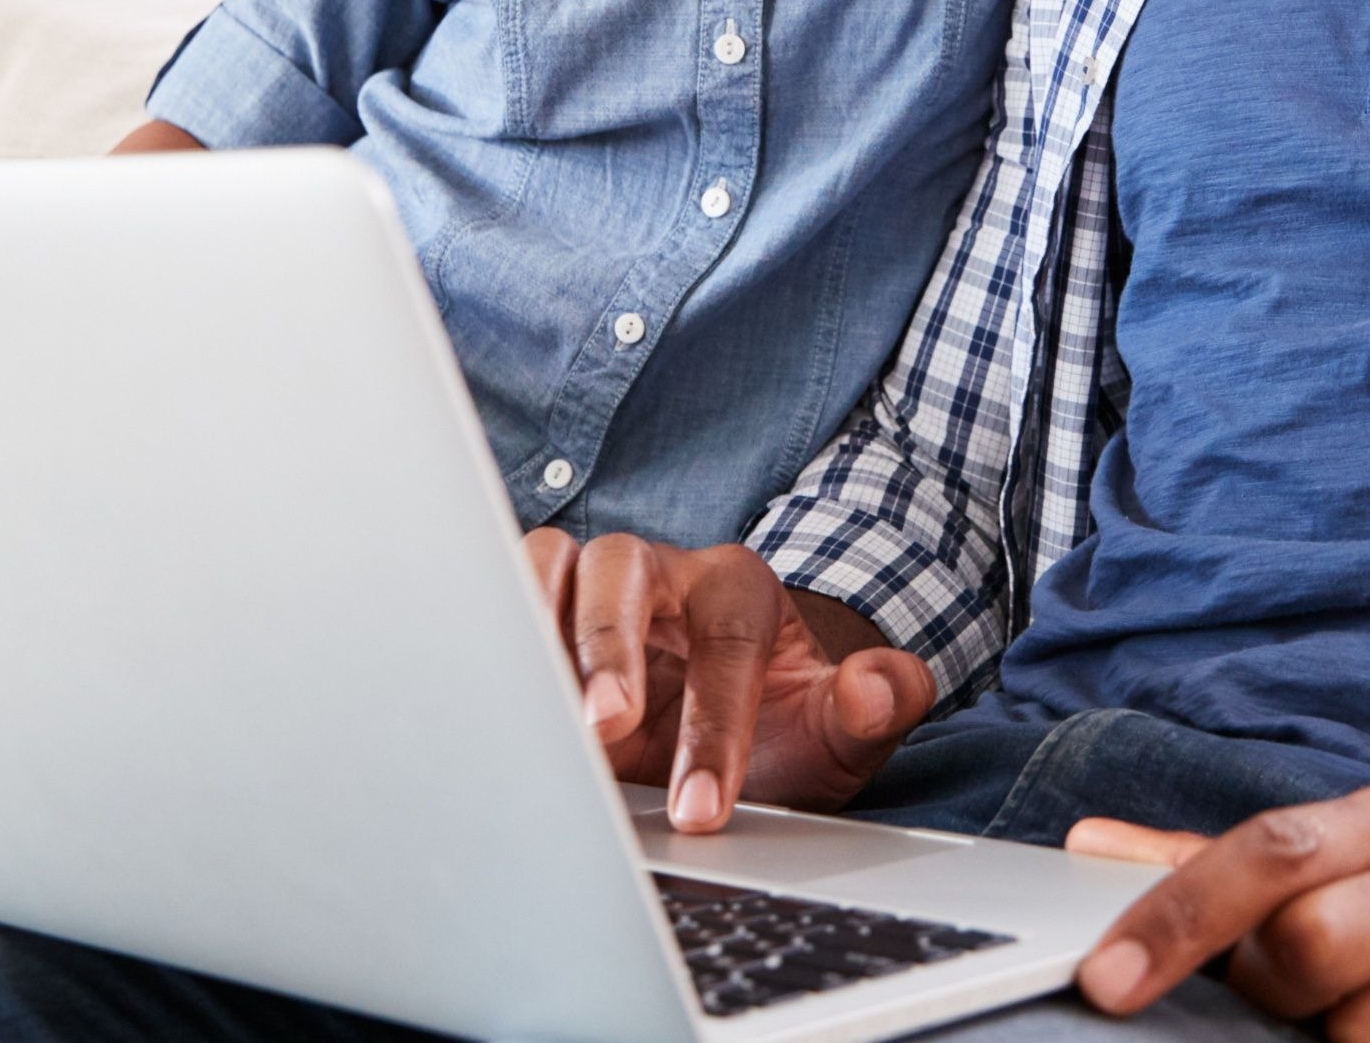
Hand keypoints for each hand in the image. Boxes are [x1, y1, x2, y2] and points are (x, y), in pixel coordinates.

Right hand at [522, 529, 935, 830]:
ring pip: (550, 563)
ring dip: (536, 627)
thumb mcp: (836, 733)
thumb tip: (880, 684)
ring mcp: (591, 588)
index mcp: (739, 589)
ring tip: (534, 705)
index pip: (726, 642)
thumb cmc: (778, 731)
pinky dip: (492, 635)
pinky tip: (489, 699)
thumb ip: (874, 706)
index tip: (703, 806)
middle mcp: (661, 573)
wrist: (731, 737)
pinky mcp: (538, 614)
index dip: (714, 727)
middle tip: (604, 729)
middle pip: (622, 568)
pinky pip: (501, 595)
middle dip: (610, 648)